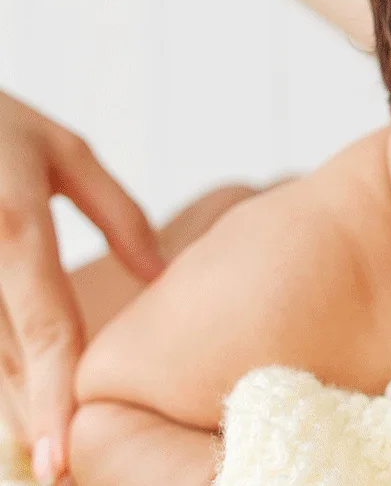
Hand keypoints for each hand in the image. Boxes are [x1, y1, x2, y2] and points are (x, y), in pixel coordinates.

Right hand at [0, 91, 160, 482]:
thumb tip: (160, 275)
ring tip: (46, 457)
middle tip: (69, 476)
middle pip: (2, 361)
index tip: (67, 457)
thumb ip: (116, 213)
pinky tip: (15, 407)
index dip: (53, 397)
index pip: (43, 327)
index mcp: (13, 224)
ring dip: (7, 408)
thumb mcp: (61, 151)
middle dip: (31, 422)